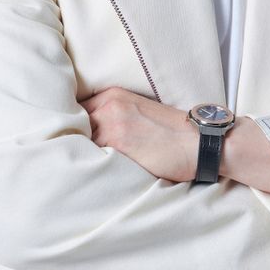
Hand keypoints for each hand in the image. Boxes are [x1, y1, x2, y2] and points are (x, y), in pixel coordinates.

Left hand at [81, 86, 197, 181]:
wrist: (199, 142)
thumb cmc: (171, 132)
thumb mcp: (137, 112)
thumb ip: (111, 117)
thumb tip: (85, 137)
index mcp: (112, 94)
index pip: (74, 111)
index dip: (71, 129)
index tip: (70, 142)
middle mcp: (109, 104)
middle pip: (72, 126)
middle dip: (72, 142)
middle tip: (69, 159)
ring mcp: (111, 122)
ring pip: (79, 142)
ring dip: (81, 155)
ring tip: (85, 169)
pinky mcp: (117, 142)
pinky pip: (91, 156)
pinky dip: (90, 166)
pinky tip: (97, 174)